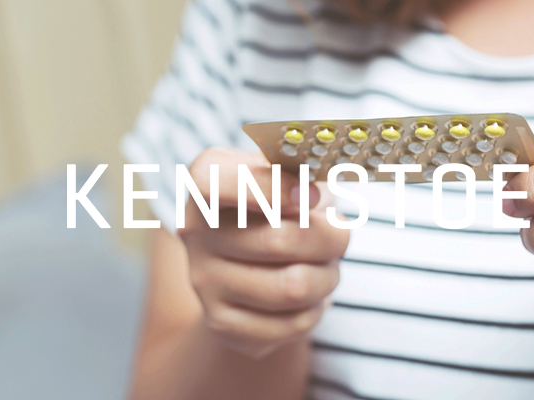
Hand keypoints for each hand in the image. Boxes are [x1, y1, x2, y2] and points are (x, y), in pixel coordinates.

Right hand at [178, 148, 348, 358]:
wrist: (256, 263)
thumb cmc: (287, 206)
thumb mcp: (294, 173)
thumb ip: (303, 168)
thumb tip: (310, 187)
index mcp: (207, 178)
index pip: (217, 181)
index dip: (270, 188)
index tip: (312, 195)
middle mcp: (194, 228)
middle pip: (281, 240)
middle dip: (330, 240)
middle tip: (339, 236)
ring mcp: (203, 279)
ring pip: (293, 287)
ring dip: (328, 277)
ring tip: (325, 266)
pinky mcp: (221, 322)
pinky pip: (292, 323)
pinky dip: (316, 309)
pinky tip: (308, 295)